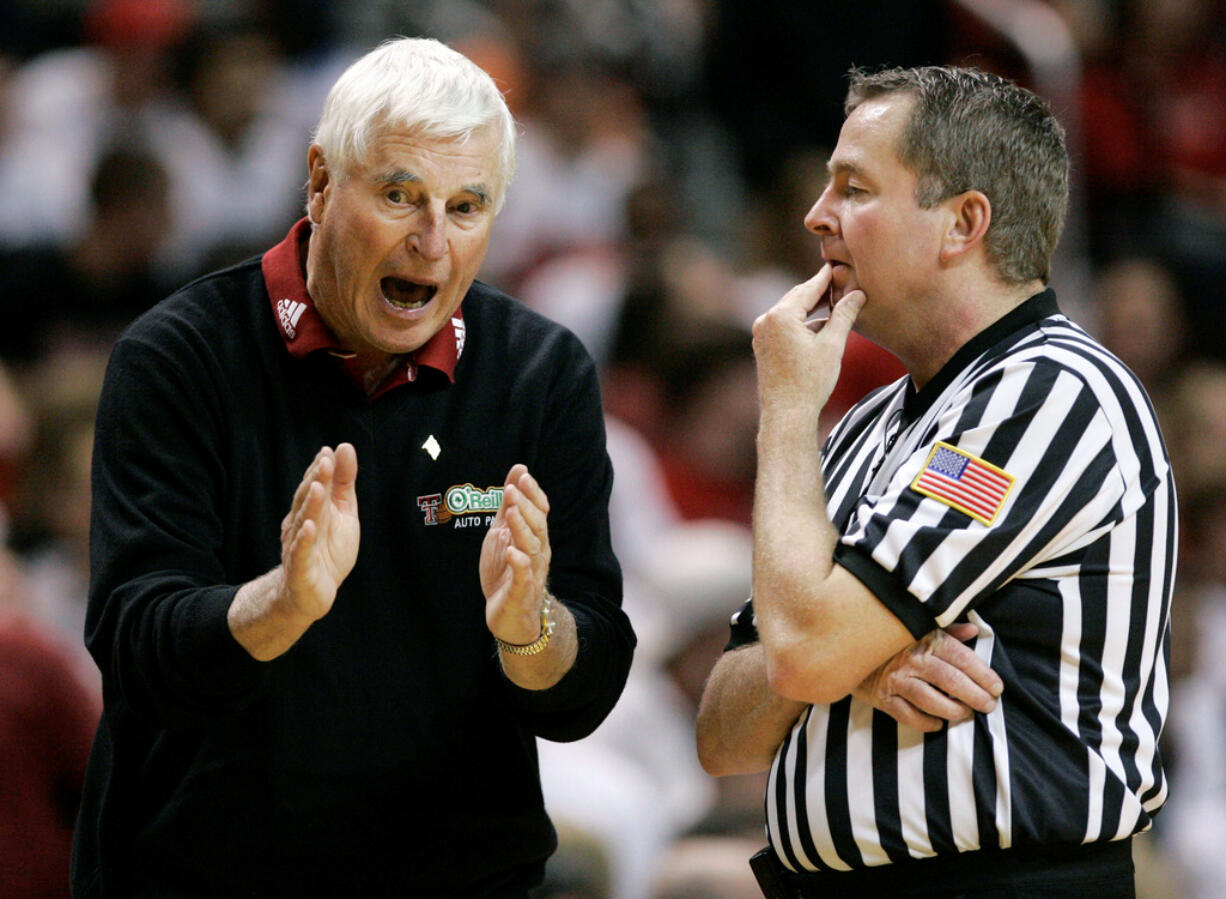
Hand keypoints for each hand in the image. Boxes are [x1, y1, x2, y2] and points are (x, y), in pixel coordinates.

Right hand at [280, 443, 359, 620]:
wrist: (312, 592)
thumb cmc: (328, 549)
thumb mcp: (343, 512)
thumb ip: (344, 483)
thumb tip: (344, 448)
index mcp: (312, 509)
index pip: (315, 485)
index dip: (321, 469)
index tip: (328, 451)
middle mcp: (301, 523)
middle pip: (307, 499)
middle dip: (315, 480)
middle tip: (324, 462)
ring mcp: (298, 545)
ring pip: (303, 522)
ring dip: (310, 504)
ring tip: (318, 487)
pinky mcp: (300, 568)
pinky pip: (301, 552)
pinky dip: (304, 540)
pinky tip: (309, 527)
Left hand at [480, 464, 550, 645]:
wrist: (510, 617)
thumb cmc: (507, 571)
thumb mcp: (504, 532)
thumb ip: (510, 503)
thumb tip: (518, 468)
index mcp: (535, 538)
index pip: (540, 511)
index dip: (533, 493)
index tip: (522, 474)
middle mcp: (538, 553)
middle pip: (537, 526)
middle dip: (526, 506)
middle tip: (514, 489)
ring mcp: (531, 573)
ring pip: (532, 548)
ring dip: (522, 529)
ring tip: (512, 512)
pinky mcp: (520, 593)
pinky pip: (522, 577)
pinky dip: (519, 564)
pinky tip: (513, 552)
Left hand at [752, 263, 866, 416]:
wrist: (786, 414)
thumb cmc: (810, 382)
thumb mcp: (832, 345)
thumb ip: (844, 315)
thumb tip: (857, 294)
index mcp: (781, 316)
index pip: (808, 288)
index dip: (825, 277)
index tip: (837, 265)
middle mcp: (765, 321)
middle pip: (797, 298)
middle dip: (819, 291)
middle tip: (839, 281)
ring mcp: (761, 334)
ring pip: (790, 312)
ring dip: (811, 308)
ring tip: (834, 303)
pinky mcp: (762, 346)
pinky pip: (784, 326)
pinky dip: (801, 323)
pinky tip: (819, 326)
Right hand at [853, 624, 1002, 731]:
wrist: (848, 646)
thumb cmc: (891, 638)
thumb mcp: (918, 627)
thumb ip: (947, 631)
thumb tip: (973, 631)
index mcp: (926, 639)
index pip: (962, 658)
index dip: (983, 675)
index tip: (997, 687)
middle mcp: (912, 660)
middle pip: (952, 682)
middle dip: (976, 696)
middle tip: (989, 706)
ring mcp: (897, 680)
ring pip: (932, 701)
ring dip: (954, 711)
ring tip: (966, 714)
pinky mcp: (883, 698)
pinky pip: (909, 716)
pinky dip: (927, 723)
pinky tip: (938, 723)